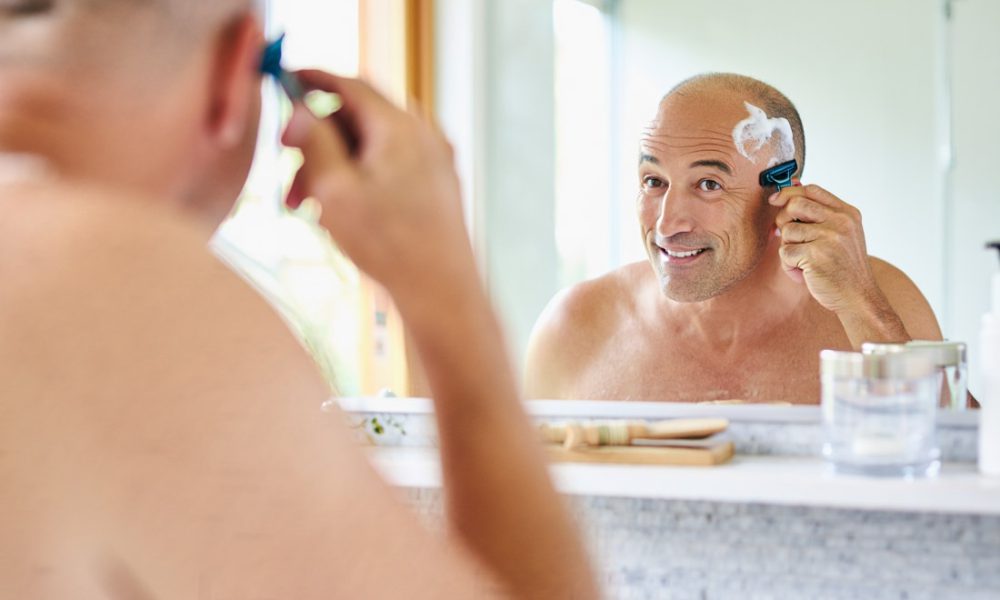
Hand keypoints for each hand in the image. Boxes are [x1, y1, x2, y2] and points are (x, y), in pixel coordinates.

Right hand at [280, 70, 475, 303]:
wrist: (442, 290)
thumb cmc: (390, 245)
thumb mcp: (334, 189)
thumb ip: (314, 141)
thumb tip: (299, 110)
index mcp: (399, 127)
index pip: (349, 84)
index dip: (312, 80)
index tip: (286, 81)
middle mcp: (423, 135)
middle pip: (357, 119)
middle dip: (316, 144)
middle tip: (290, 178)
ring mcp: (434, 160)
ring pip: (370, 147)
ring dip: (334, 169)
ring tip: (311, 209)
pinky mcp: (437, 185)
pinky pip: (389, 167)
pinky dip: (360, 179)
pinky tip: (342, 215)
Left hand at [769, 184, 879, 314]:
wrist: (858, 297)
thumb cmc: (843, 268)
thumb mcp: (842, 235)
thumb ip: (820, 216)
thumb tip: (785, 195)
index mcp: (848, 213)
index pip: (812, 190)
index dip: (789, 193)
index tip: (776, 201)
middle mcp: (841, 221)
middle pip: (795, 204)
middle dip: (783, 219)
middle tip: (789, 237)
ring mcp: (830, 237)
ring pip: (787, 230)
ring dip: (789, 248)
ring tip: (804, 261)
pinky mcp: (816, 255)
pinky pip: (785, 252)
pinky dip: (789, 265)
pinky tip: (804, 273)